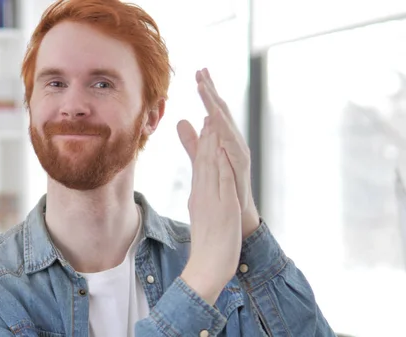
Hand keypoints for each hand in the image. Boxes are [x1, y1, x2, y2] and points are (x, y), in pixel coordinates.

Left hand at [177, 68, 259, 238]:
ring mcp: (238, 153)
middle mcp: (233, 141)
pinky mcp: (240, 167)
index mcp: (223, 138)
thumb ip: (193, 141)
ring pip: (227, 125)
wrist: (236, 215)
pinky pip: (232, 146)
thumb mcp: (203, 159)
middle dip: (211, 90)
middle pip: (222, 111)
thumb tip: (182, 121)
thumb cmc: (224, 185)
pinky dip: (224, 132)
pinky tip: (215, 119)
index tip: (198, 72)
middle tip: (201, 71)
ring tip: (205, 89)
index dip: (207, 91)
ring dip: (216, 106)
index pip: (214, 109)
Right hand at [179, 124, 241, 304]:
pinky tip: (221, 150)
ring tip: (211, 122)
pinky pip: (220, 181)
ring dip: (211, 143)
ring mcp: (211, 200)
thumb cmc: (207, 246)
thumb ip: (202, 200)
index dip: (203, 144)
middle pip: (203, 161)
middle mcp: (202, 194)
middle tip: (207, 113)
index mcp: (199, 196)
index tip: (206, 125)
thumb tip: (200, 190)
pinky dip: (220, 163)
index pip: (200, 165)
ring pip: (210, 167)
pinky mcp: (222, 208)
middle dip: (206, 136)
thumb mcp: (203, 218)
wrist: (206, 267)